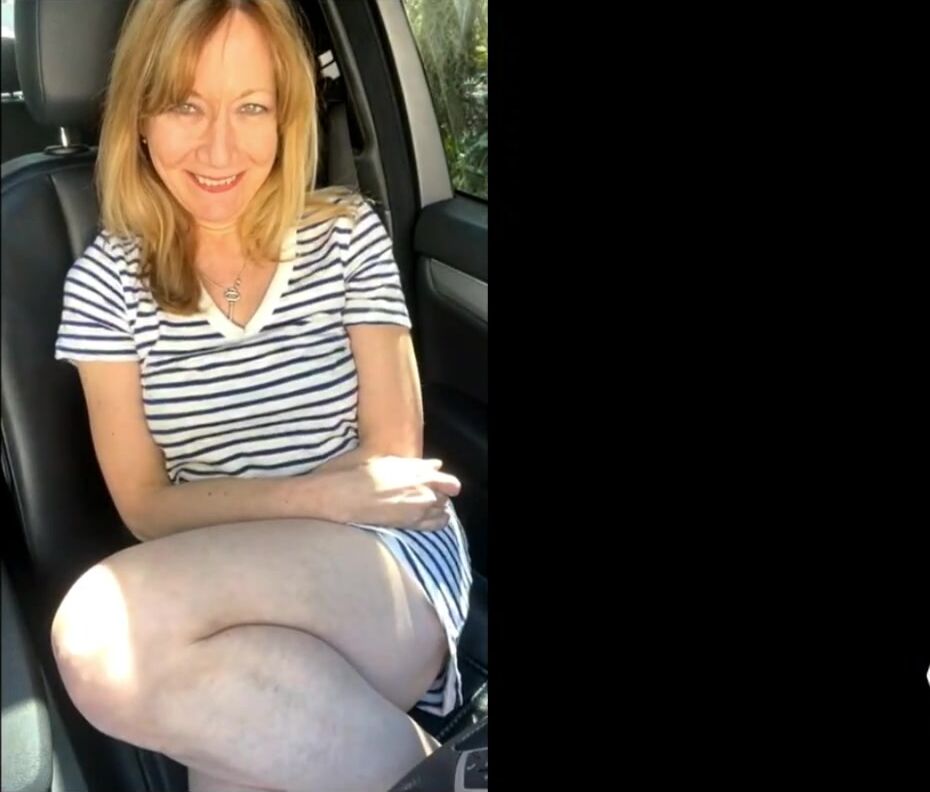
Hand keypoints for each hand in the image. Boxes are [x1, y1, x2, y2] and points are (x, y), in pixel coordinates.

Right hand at [314, 456, 460, 529]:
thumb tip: (435, 465)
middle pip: (448, 492)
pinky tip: (422, 520)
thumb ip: (413, 465)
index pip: (443, 476)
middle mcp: (422, 485)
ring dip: (437, 508)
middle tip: (425, 497)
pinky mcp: (411, 522)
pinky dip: (435, 521)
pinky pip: (436, 523)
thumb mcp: (384, 461)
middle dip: (440, 493)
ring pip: (444, 508)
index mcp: (415, 468)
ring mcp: (418, 504)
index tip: (433, 484)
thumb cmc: (354, 473)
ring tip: (421, 509)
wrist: (338, 495)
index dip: (441, 481)